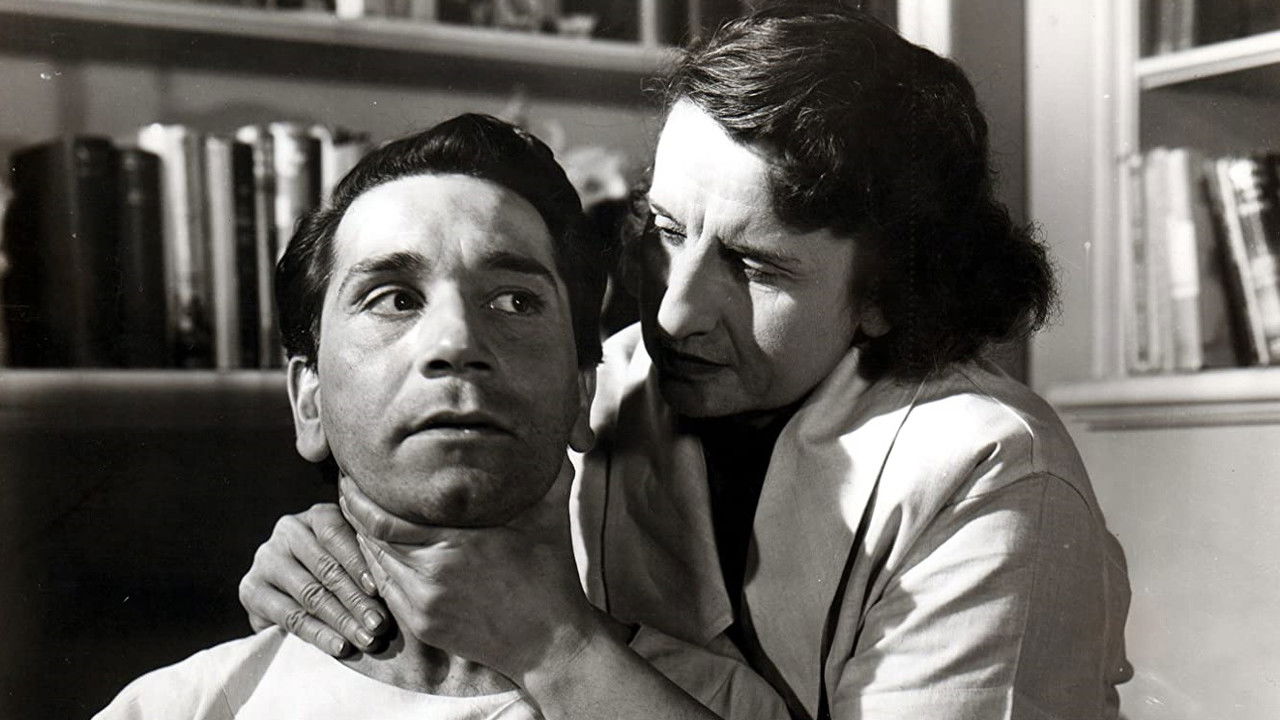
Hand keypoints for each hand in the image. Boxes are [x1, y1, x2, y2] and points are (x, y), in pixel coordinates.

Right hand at [238, 503, 390, 656]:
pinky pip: (290, 617)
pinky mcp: (250, 590)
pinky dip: (318, 634)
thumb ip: (369, 555)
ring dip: (342, 621)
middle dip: (356, 599)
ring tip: (366, 639)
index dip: (357, 562)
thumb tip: (399, 576)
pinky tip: (340, 646)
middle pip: (325, 569)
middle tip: (379, 624)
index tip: (378, 588)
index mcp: (317, 515)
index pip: (336, 535)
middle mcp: (287, 530)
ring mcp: (265, 559)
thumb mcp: (353, 553)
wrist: (289, 587)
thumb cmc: (340, 567)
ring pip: (310, 595)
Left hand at [341, 457, 605, 683]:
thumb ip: (547, 469)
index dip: (359, 494)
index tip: (353, 471)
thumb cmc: (550, 572)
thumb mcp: (550, 515)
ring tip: (361, 512)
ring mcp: (422, 604)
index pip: (381, 517)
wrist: (551, 641)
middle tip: (351, 484)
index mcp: (454, 545)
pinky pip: (386, 587)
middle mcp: (429, 576)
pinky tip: (382, 548)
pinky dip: (379, 565)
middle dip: (356, 510)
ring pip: (374, 563)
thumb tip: (552, 430)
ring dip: (364, 538)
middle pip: (370, 539)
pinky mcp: (420, 625)